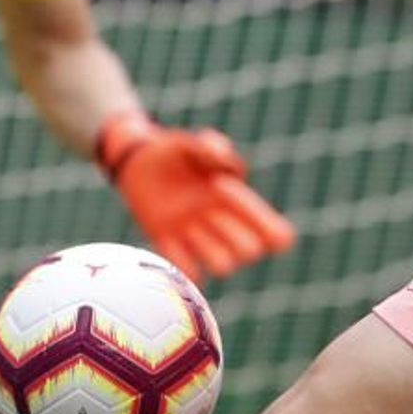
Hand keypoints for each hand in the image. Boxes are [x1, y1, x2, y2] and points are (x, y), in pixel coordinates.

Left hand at [96, 111, 296, 281]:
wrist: (136, 161)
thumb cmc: (172, 150)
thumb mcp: (192, 142)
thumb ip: (210, 146)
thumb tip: (222, 156)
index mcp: (237, 201)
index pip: (276, 233)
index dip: (264, 221)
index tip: (226, 187)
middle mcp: (222, 224)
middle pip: (250, 252)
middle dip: (235, 231)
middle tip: (207, 200)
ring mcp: (196, 237)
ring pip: (223, 265)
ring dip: (210, 247)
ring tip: (188, 221)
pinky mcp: (169, 244)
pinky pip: (189, 270)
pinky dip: (186, 263)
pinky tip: (172, 235)